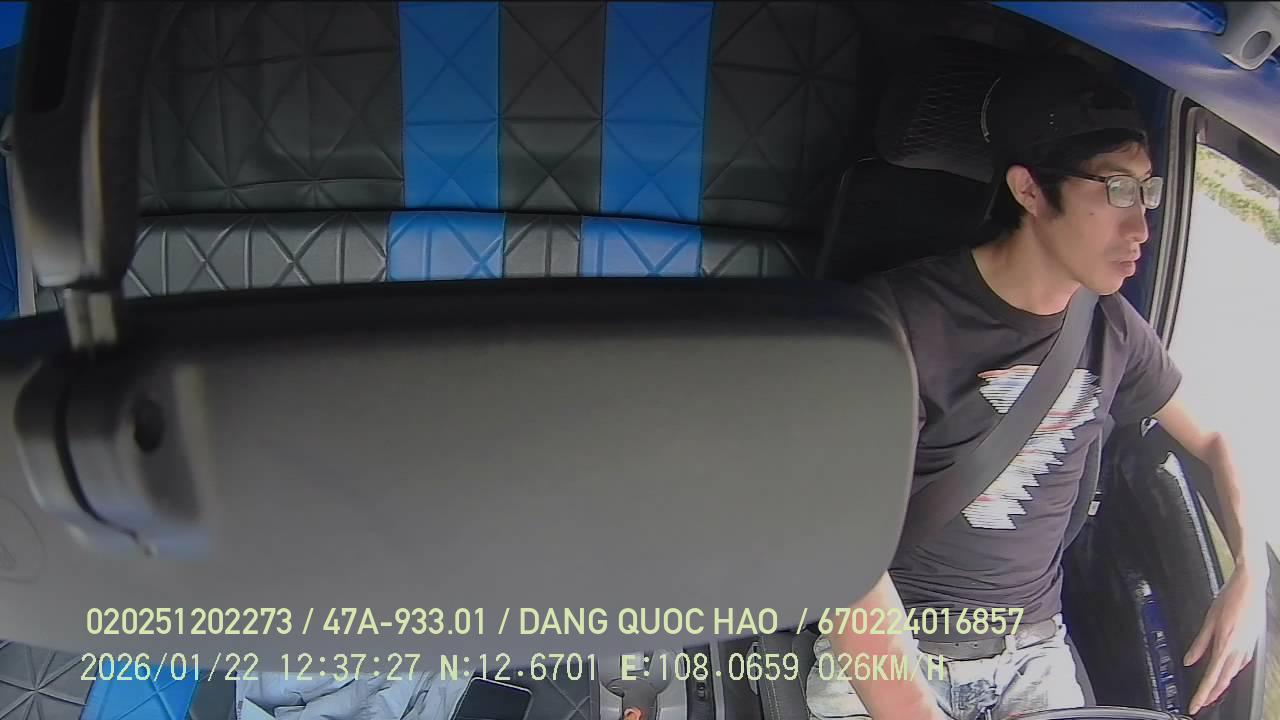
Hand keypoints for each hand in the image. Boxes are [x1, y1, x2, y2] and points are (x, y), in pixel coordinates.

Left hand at [1184, 564, 1265, 713]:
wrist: (1250, 586)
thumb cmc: (1230, 599)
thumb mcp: (1209, 620)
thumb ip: (1199, 644)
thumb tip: (1189, 660)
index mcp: (1226, 645)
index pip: (1212, 677)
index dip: (1202, 694)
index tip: (1195, 704)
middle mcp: (1238, 650)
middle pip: (1223, 679)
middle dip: (1211, 694)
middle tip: (1200, 702)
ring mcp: (1247, 647)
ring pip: (1232, 673)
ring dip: (1221, 685)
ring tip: (1210, 693)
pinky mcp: (1250, 644)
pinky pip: (1240, 663)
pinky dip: (1230, 672)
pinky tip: (1225, 673)